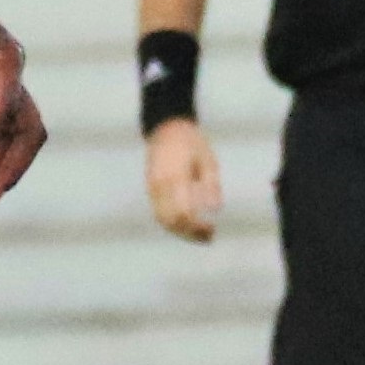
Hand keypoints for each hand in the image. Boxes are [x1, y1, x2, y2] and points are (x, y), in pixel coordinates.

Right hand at [145, 117, 221, 242]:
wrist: (166, 128)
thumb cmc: (191, 142)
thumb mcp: (208, 160)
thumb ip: (211, 185)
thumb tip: (214, 209)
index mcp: (176, 177)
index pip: (184, 213)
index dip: (197, 227)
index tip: (212, 229)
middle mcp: (160, 185)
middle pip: (171, 221)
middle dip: (189, 233)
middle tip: (208, 237)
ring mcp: (152, 188)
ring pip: (162, 220)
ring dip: (180, 231)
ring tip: (198, 236)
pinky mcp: (150, 189)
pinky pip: (158, 212)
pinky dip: (172, 223)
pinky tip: (187, 225)